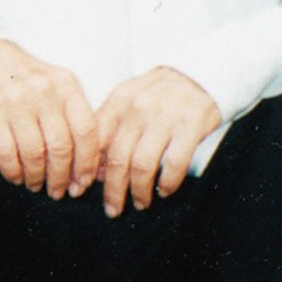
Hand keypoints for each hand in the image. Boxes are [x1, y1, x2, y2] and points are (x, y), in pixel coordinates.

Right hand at [0, 39, 101, 198]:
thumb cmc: (25, 81)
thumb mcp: (56, 87)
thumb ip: (70, 119)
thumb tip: (82, 168)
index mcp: (66, 86)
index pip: (86, 131)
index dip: (86, 163)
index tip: (82, 182)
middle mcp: (44, 92)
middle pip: (61, 147)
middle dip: (61, 178)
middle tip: (57, 191)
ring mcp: (16, 101)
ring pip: (34, 154)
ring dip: (36, 178)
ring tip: (36, 184)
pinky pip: (6, 153)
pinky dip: (12, 172)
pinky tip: (16, 177)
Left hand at [92, 67, 222, 216]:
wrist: (200, 72)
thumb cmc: (159, 94)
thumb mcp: (128, 99)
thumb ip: (109, 128)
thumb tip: (93, 168)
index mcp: (119, 101)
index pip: (95, 140)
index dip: (86, 169)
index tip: (82, 189)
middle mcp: (139, 108)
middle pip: (117, 158)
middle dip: (112, 190)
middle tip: (113, 208)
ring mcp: (166, 117)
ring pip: (143, 164)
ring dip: (139, 191)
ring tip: (140, 202)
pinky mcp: (191, 126)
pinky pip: (174, 163)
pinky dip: (168, 182)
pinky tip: (164, 190)